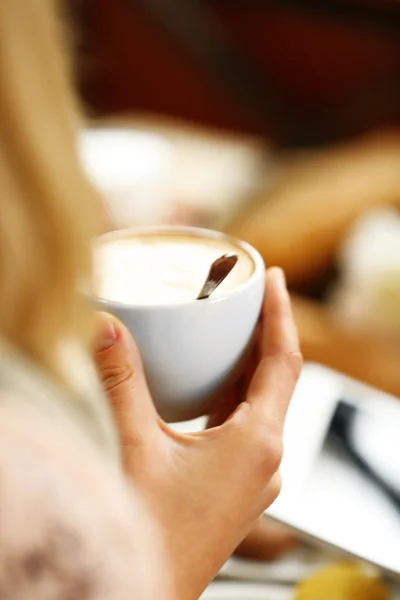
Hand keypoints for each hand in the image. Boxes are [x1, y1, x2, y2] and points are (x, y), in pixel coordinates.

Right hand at [94, 268, 301, 598]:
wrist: (152, 589)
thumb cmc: (152, 532)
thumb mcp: (135, 447)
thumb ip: (122, 383)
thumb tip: (106, 329)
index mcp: (257, 442)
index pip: (283, 361)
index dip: (281, 314)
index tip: (276, 279)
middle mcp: (267, 457)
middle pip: (277, 378)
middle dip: (266, 332)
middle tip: (249, 294)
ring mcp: (257, 473)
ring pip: (264, 402)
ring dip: (252, 364)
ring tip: (233, 329)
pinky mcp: (240, 483)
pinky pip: (249, 425)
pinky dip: (238, 394)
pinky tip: (215, 384)